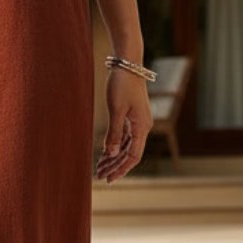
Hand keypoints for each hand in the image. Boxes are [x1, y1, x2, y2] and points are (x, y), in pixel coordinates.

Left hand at [95, 66, 152, 182]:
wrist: (127, 64)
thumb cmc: (122, 85)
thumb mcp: (116, 109)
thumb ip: (114, 133)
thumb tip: (112, 153)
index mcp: (142, 127)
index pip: (133, 156)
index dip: (121, 169)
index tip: (108, 178)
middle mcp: (143, 127)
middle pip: (129, 154)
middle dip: (114, 166)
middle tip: (99, 176)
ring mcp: (138, 122)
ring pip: (127, 146)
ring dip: (114, 157)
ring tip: (99, 167)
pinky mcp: (132, 116)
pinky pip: (124, 137)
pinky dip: (115, 146)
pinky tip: (104, 152)